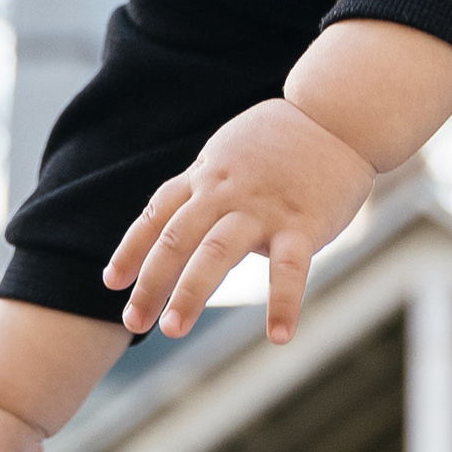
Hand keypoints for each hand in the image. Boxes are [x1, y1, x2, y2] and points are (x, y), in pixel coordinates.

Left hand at [104, 97, 374, 340]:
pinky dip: (283, 304)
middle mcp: (225, 192)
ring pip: (215, 253)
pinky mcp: (303, 222)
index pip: (157, 215)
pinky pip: (289, 269)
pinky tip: (279, 337)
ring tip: (172, 330)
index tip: (113, 283)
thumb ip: (205, 184)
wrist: (338, 114)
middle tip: (133, 321)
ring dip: (191, 293)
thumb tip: (182, 219)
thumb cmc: (284, 138)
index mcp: (206, 176)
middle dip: (151, 282)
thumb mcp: (229, 152)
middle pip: (176, 239)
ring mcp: (263, 208)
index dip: (132, 250)